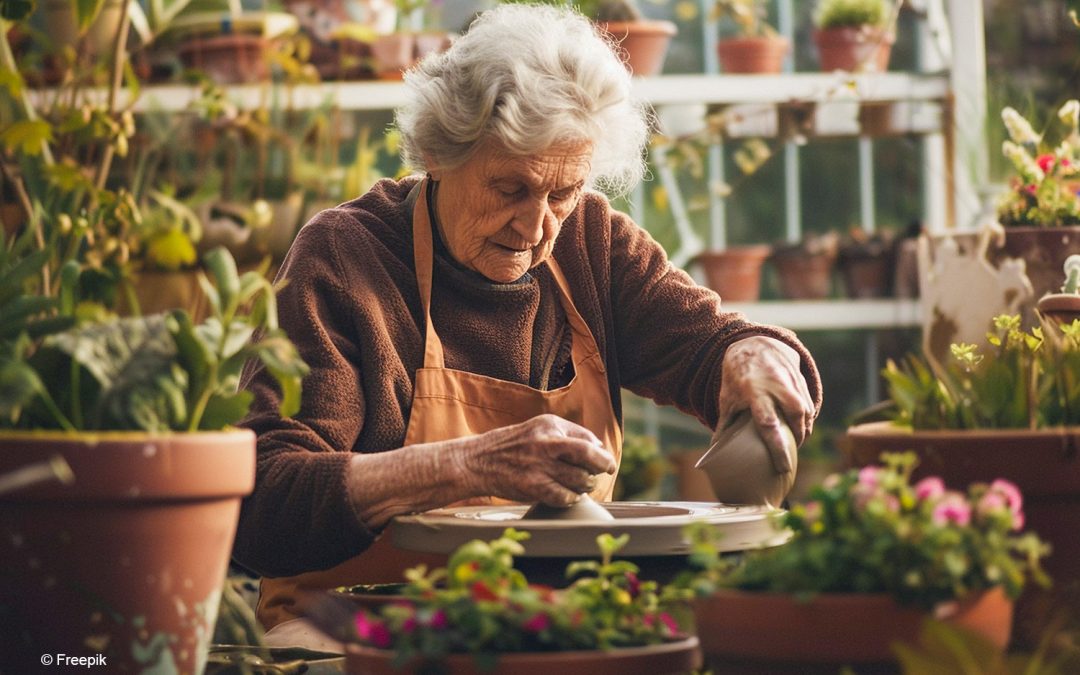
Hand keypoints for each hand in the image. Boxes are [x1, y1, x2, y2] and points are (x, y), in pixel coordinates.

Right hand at [452, 414, 616, 505]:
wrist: (475, 461)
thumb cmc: (510, 447)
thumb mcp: (537, 429)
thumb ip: (567, 434)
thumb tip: (599, 448)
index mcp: (549, 425)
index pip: (588, 439)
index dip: (601, 455)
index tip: (605, 464)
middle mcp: (546, 442)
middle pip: (589, 456)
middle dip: (600, 468)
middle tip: (598, 475)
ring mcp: (539, 465)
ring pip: (580, 479)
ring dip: (585, 486)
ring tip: (578, 486)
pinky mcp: (532, 486)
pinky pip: (564, 497)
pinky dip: (570, 499)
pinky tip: (566, 496)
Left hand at [718, 336, 814, 472]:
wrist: (754, 345)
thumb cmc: (736, 377)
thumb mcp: (728, 398)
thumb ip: (725, 424)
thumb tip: (715, 451)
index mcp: (756, 393)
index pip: (770, 426)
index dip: (778, 449)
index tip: (784, 467)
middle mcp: (777, 388)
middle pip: (794, 421)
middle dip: (795, 442)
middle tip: (788, 457)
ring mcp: (792, 383)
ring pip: (805, 415)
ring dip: (802, 432)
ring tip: (794, 444)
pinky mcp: (801, 381)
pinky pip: (808, 406)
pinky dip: (806, 420)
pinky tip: (800, 430)